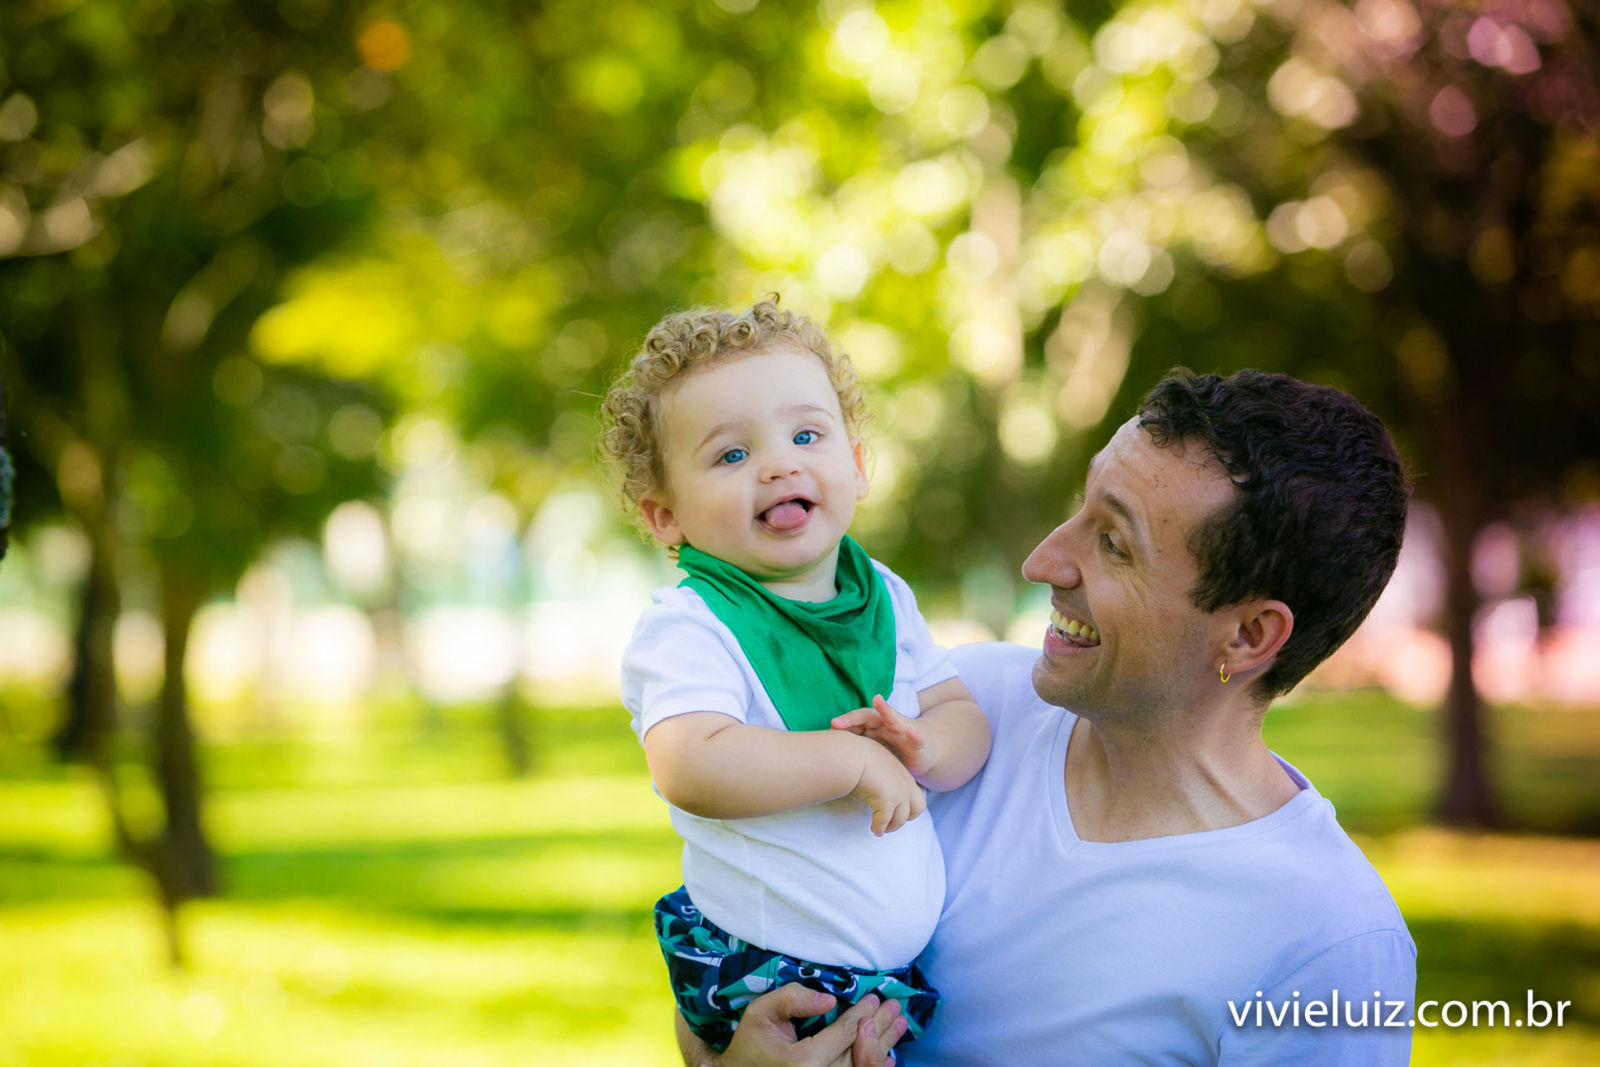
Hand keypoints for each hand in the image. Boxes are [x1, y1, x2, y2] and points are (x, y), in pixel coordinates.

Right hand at [699, 988, 907, 1066]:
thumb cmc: (751, 1043)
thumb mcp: (761, 1012)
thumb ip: (792, 1000)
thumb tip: (830, 1000)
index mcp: (803, 1063)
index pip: (844, 1034)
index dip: (862, 1013)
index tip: (875, 997)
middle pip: (860, 1052)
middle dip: (881, 1027)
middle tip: (894, 1006)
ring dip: (885, 1045)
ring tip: (900, 1024)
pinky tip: (889, 1056)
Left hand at [833, 697, 935, 778]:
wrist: (924, 750)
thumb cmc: (894, 749)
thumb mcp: (874, 749)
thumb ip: (855, 749)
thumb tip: (828, 757)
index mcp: (874, 727)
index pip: (856, 722)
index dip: (844, 723)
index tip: (831, 726)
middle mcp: (887, 725)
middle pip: (869, 717)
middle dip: (853, 718)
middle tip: (837, 722)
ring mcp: (904, 731)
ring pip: (895, 720)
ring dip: (887, 711)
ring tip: (878, 701)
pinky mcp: (919, 743)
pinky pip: (917, 738)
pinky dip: (915, 735)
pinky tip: (910, 732)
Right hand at [849, 734, 925, 835]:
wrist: (851, 754)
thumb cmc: (856, 755)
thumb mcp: (873, 761)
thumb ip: (878, 772)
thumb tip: (871, 782)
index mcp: (902, 772)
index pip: (913, 792)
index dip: (905, 803)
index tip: (892, 809)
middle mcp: (905, 783)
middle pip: (918, 808)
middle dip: (906, 817)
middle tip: (891, 823)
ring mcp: (898, 793)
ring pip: (901, 819)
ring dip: (891, 826)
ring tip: (879, 829)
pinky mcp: (887, 801)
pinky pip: (884, 821)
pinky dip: (879, 827)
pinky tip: (873, 829)